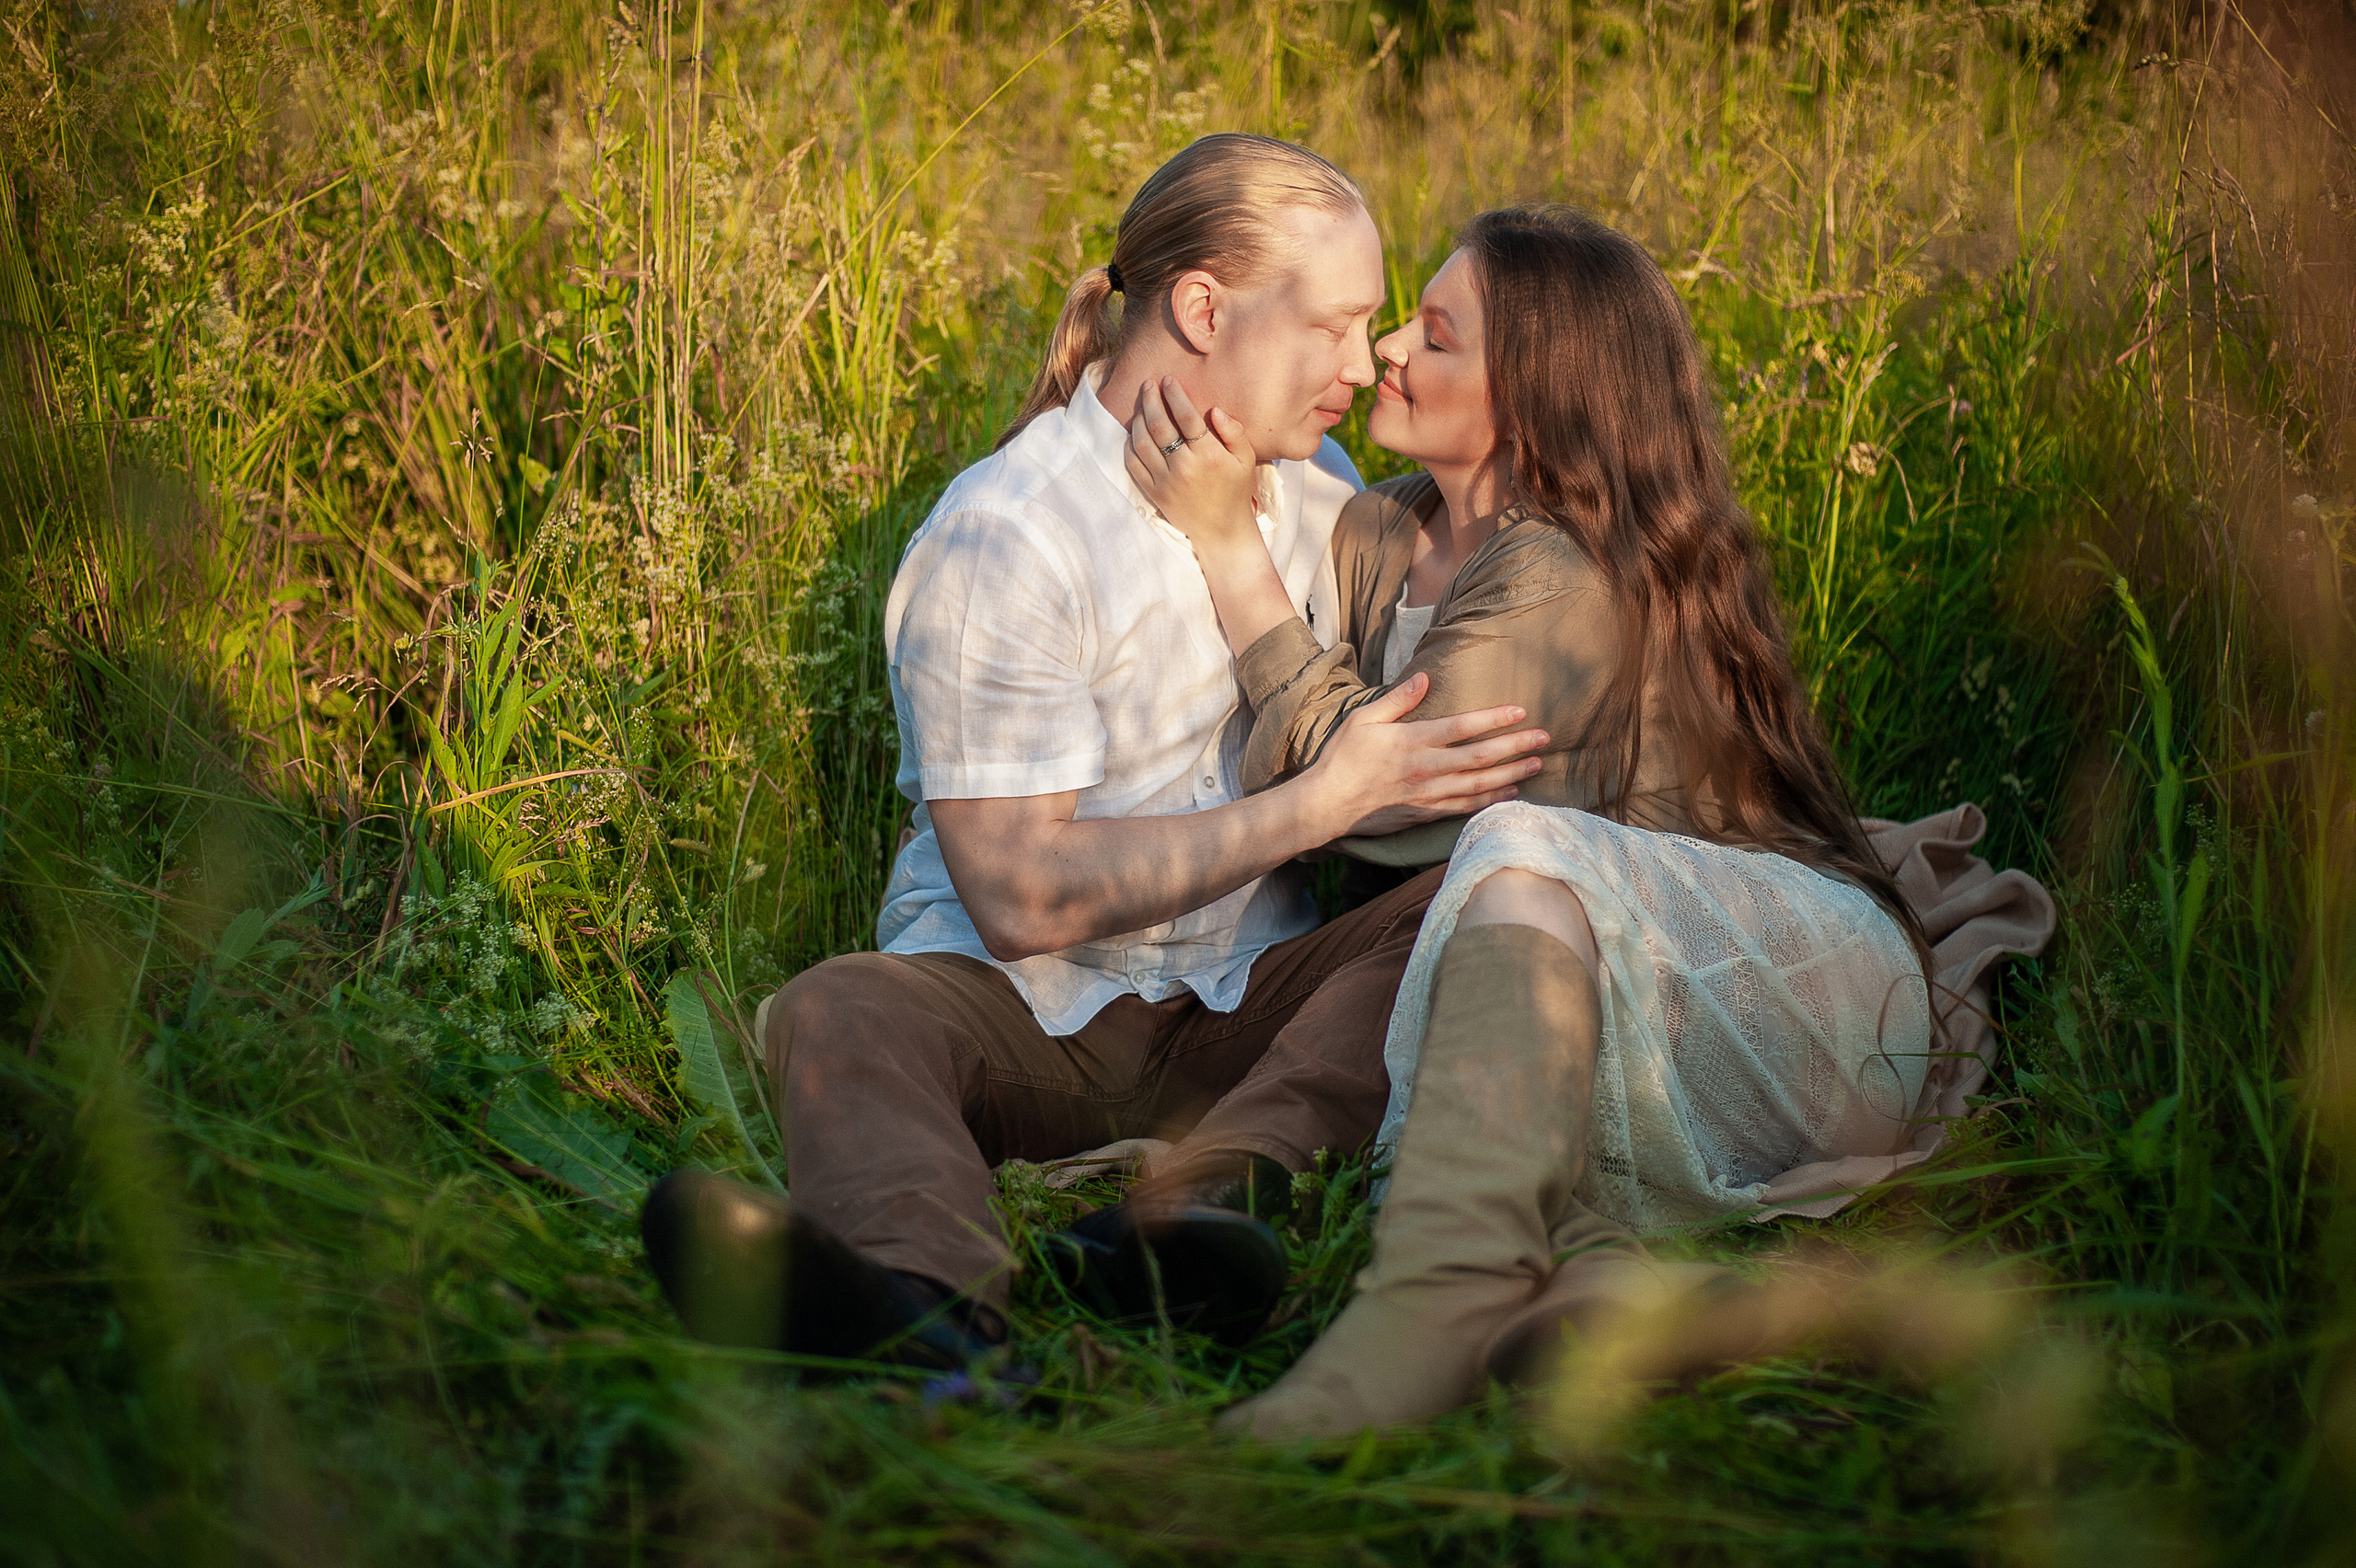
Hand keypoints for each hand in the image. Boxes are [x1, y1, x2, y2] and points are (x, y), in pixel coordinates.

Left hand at [1123, 376, 1262, 559]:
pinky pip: (1133, 463)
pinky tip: (1135, 432)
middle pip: (1159, 425)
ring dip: (1139, 419)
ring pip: (1142, 442)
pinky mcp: (1153, 493)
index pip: (1186, 417)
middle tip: (1148, 384)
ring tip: (1142, 405)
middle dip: (1151, 399)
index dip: (1174, 395)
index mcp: (1208, 456)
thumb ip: (1235, 432)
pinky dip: (1130, 444)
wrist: (1222, 531)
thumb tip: (1214, 410)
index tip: (1168, 380)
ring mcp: (1165, 481)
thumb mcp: (1246, 460)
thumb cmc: (1236, 491)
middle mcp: (1184, 467)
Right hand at [1302, 673, 1548, 838]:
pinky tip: (1509, 793)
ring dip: (1511, 774)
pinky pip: (1466, 806)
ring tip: (1535, 765)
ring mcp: (1428, 795)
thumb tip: (1425, 678)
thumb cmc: (1342, 758)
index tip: (1521, 711)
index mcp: (1413, 742)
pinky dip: (1491, 799)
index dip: (1495, 719)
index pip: (1464, 727)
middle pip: (1482, 757)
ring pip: (1480, 785)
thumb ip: (1398, 700)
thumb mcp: (1363, 719)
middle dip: (1516, 747)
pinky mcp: (1425, 813)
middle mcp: (1427, 769)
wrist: (1326, 805)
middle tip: (1544, 739)